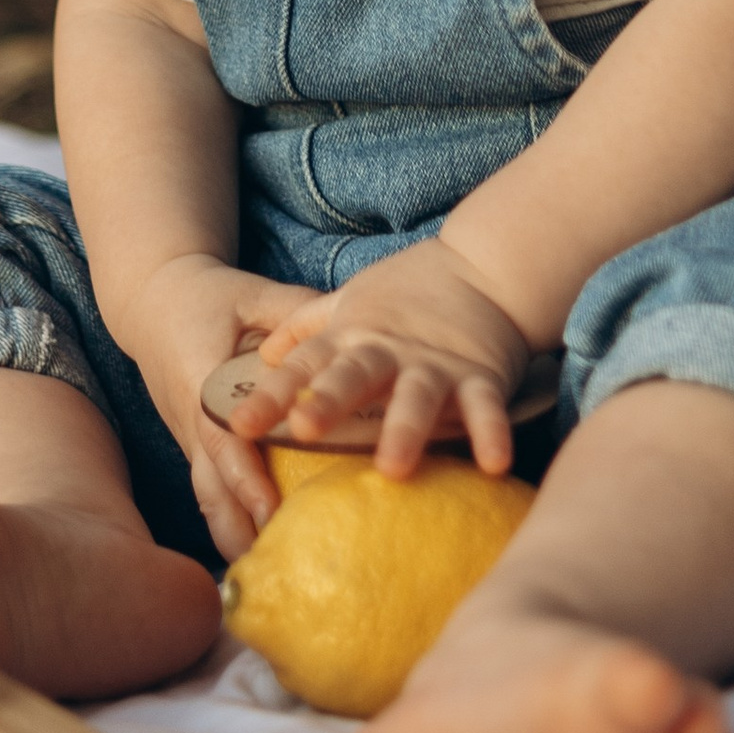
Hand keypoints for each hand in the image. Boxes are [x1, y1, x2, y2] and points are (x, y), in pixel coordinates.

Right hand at [118, 255, 309, 559]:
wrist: (153, 299)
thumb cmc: (210, 295)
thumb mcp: (254, 293)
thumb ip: (295, 312)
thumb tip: (348, 330)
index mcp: (203, 380)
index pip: (224, 439)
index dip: (247, 479)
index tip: (275, 513)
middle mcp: (191, 419)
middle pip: (212, 486)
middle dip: (243, 528)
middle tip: (282, 567)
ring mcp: (188, 437)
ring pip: (207, 499)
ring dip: (233, 537)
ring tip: (272, 578)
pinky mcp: (193, 447)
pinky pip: (209, 493)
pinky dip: (230, 524)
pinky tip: (258, 555)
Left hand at [236, 239, 530, 479]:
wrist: (484, 265)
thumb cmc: (410, 292)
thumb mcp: (349, 303)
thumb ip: (307, 328)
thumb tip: (265, 353)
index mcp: (353, 337)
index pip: (304, 366)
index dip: (272, 394)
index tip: (239, 423)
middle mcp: (389, 352)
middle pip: (354, 377)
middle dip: (329, 402)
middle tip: (303, 429)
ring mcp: (435, 365)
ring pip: (417, 397)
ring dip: (405, 429)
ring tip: (392, 467)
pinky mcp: (481, 376)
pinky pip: (486, 408)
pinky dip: (491, 433)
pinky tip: (494, 466)